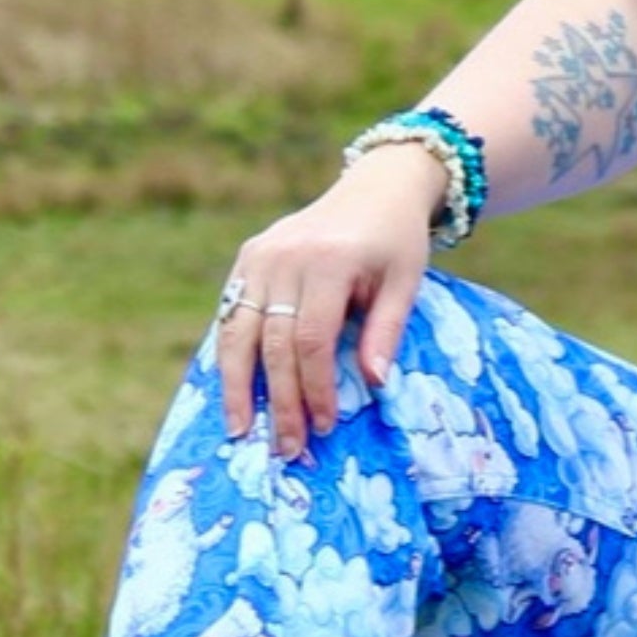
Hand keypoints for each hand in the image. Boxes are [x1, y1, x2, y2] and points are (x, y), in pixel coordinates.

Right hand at [217, 146, 442, 455]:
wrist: (376, 188)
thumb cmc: (397, 241)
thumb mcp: (407, 282)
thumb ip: (386, 331)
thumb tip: (374, 384)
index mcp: (327, 261)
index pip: (311, 339)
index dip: (315, 388)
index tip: (323, 427)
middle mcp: (284, 257)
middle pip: (273, 342)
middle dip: (279, 401)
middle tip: (286, 447)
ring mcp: (259, 255)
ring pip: (238, 331)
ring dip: (237, 386)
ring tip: (239, 430)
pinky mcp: (248, 257)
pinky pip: (232, 313)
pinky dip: (229, 354)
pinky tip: (231, 389)